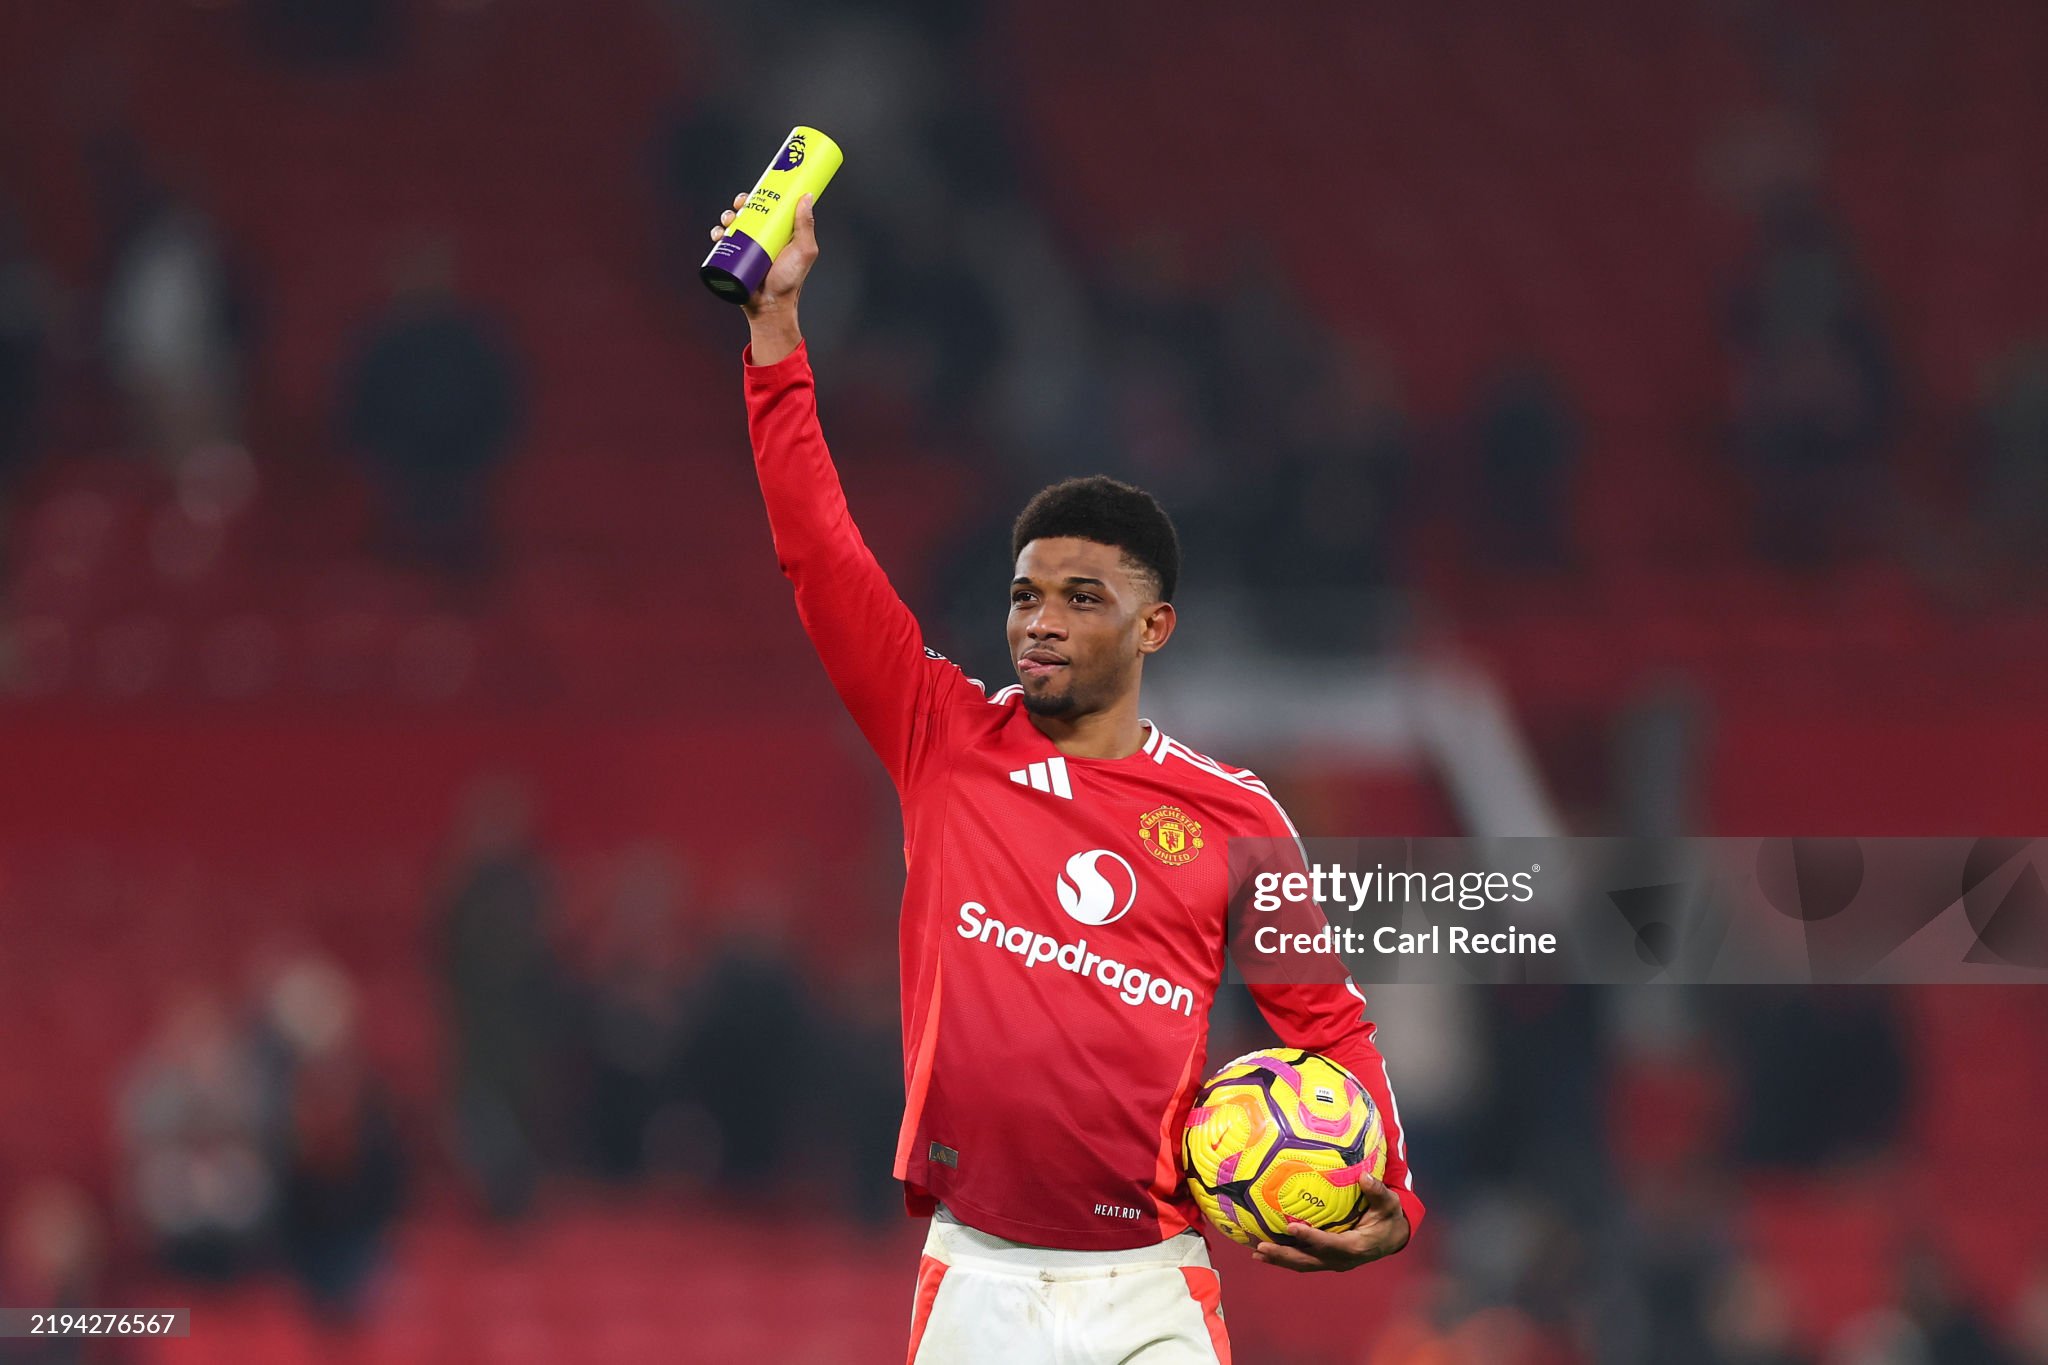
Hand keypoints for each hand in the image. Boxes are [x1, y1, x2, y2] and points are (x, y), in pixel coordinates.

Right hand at [711, 189, 818, 359]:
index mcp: (778, 232)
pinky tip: (718, 235)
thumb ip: (806, 225)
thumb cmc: (790, 281)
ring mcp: (747, 248)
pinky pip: (722, 244)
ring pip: (732, 225)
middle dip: (740, 205)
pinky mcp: (734, 259)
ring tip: (729, 221)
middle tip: (740, 205)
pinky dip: (717, 235)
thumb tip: (806, 196)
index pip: (768, 208)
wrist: (770, 306)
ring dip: (726, 217)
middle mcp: (762, 238)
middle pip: (748, 213)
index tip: (757, 190)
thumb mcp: (803, 250)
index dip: (761, 195)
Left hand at [1250, 1175, 1410, 1271]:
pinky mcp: (1326, 1260)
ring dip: (1280, 1259)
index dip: (1311, 1238)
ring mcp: (1332, 1262)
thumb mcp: (1388, 1204)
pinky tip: (1265, 1252)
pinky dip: (1285, 1258)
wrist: (1392, 1238)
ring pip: (1303, 1264)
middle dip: (1284, 1255)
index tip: (1292, 1227)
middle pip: (1309, 1261)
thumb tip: (1365, 1176)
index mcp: (1356, 1246)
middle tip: (1261, 1248)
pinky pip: (1303, 1260)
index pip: (1330, 1244)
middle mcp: (1341, 1260)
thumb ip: (1377, 1192)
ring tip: (1256, 1253)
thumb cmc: (1388, 1217)